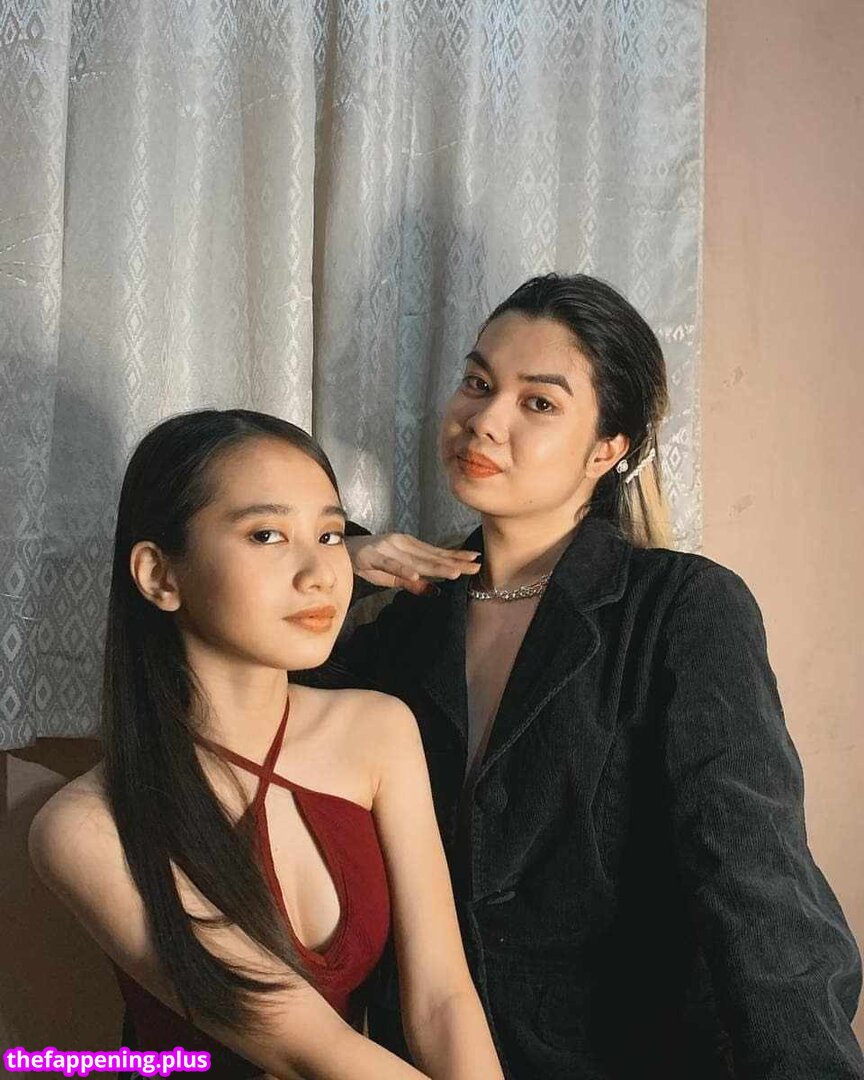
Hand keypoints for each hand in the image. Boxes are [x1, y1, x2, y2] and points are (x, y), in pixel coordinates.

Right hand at [345, 533, 481, 594]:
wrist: (340, 549)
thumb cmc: (368, 562)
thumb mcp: (393, 576)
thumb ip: (412, 583)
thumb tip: (435, 591)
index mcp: (409, 548)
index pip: (437, 554)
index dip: (456, 557)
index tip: (476, 560)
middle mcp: (402, 545)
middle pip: (432, 557)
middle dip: (455, 563)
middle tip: (475, 567)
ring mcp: (388, 549)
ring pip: (416, 560)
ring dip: (436, 567)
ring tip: (454, 572)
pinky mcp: (373, 556)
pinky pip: (390, 564)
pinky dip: (403, 570)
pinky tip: (416, 575)